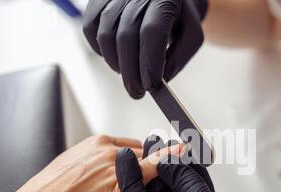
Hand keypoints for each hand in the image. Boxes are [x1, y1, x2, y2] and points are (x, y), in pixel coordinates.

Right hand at [83, 0, 207, 98]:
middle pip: (126, 36)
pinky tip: (116, 57)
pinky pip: (90, 29)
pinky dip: (100, 50)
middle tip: (137, 93)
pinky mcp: (96, 0)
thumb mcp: (191, 36)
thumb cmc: (179, 19)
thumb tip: (161, 80)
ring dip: (116, 63)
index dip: (149, 62)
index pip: (152, 32)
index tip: (150, 87)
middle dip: (131, 72)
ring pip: (106, 35)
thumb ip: (179, 58)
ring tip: (129, 74)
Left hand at [116, 138, 280, 191]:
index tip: (125, 156)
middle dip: (154, 168)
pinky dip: (193, 172)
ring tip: (168, 142)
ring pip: (177, 190)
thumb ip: (184, 184)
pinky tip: (188, 154)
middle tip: (152, 142)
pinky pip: (196, 190)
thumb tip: (165, 161)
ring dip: (175, 167)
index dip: (131, 180)